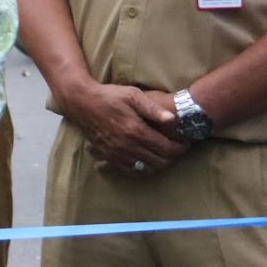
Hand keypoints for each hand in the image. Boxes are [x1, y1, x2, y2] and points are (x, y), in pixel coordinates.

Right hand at [59, 81, 188, 173]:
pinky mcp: (107, 156)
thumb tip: (172, 119)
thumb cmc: (108, 96)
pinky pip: (128, 171)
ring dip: (158, 165)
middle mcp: (127, 147)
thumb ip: (153, 108)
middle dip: (172, 158)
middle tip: (177, 149)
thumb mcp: (132, 95)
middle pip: (159, 162)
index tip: (186, 143)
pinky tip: (144, 162)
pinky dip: (140, 170)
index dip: (181, 148)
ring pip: (145, 169)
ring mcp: (116, 154)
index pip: (167, 149)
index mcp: (136, 132)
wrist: (80, 102)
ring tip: (163, 155)